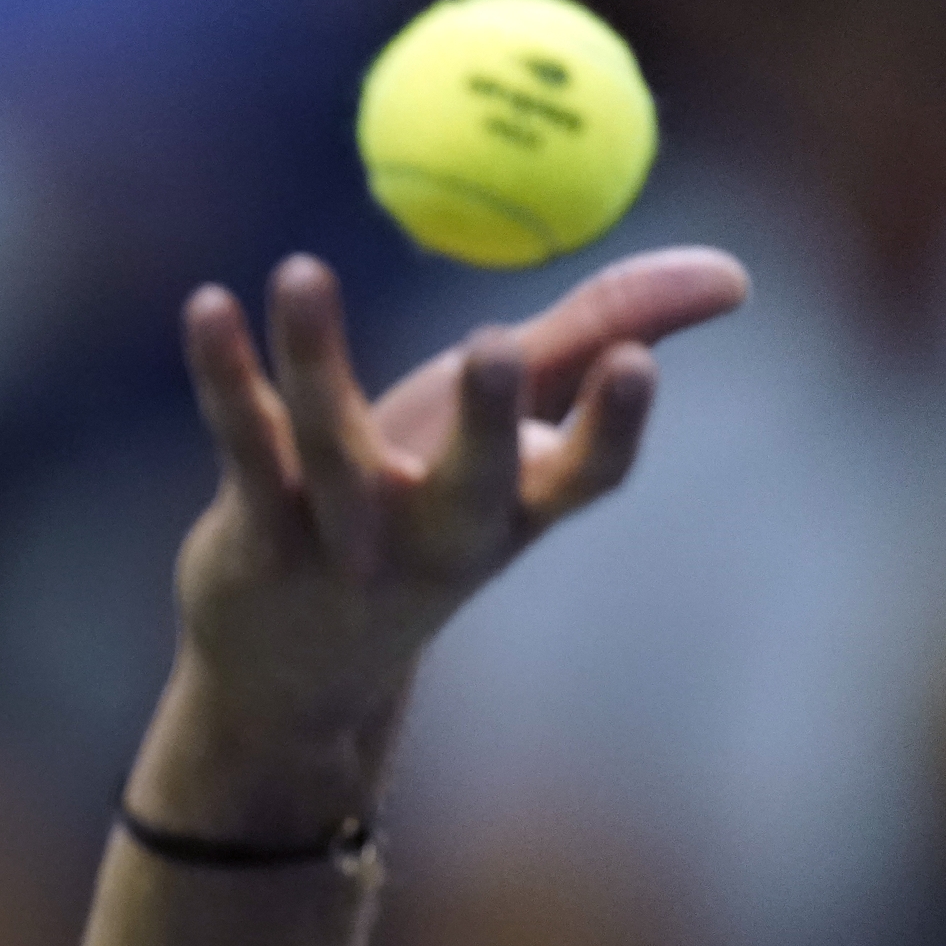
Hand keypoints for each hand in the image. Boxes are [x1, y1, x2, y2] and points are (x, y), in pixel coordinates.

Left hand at [136, 247, 749, 840]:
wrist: (291, 673)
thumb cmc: (415, 517)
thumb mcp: (507, 435)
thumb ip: (602, 339)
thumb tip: (735, 274)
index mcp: (513, 515)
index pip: (584, 480)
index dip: (613, 428)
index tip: (640, 363)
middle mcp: (435, 540)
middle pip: (469, 484)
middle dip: (490, 420)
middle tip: (497, 343)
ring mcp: (341, 547)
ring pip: (330, 448)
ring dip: (317, 358)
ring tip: (302, 271)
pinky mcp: (254, 541)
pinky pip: (242, 446)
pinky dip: (224, 374)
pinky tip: (210, 306)